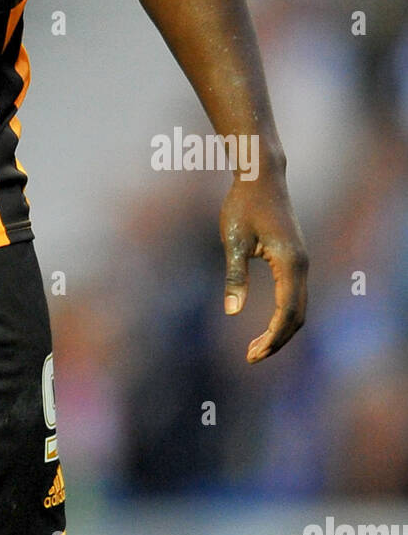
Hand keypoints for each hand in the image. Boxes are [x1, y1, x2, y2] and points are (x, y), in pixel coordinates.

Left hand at [220, 174, 307, 362]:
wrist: (261, 177)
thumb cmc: (243, 204)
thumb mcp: (233, 240)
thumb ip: (235, 276)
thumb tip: (232, 312)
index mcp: (290, 263)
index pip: (287, 312)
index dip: (272, 337)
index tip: (253, 354)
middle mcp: (302, 265)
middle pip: (298, 316)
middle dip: (277, 340)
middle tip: (251, 357)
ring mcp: (302, 262)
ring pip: (299, 307)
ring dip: (282, 330)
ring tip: (257, 346)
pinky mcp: (296, 258)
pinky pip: (296, 295)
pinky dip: (284, 315)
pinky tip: (267, 324)